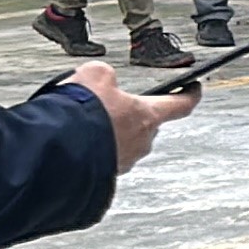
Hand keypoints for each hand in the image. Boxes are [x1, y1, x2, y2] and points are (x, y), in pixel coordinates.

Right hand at [68, 62, 195, 172]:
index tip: (193, 88)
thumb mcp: (94, 76)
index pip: (181, 104)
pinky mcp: (105, 174)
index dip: (190, 94)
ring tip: (84, 123)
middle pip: (147, 124)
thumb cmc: (80, 114)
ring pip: (124, 141)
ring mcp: (124, 161)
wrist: (55, 150)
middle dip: (131, 114)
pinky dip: (94, 147)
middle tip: (109, 105)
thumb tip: (102, 79)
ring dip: (110, 132)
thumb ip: (105, 75)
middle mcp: (142, 142)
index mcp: (148, 116)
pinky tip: (76, 139)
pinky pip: (105, 157)